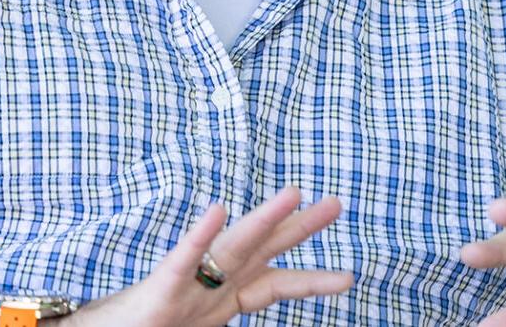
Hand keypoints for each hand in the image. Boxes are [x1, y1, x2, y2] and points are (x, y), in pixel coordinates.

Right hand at [64, 186, 350, 326]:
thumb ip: (211, 322)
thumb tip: (233, 319)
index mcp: (216, 303)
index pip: (271, 287)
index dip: (309, 281)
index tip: (348, 278)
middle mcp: (206, 289)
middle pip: (262, 255)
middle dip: (300, 229)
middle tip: (337, 202)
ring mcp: (184, 288)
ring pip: (230, 248)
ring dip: (263, 219)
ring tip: (295, 191)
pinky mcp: (157, 294)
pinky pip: (181, 263)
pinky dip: (200, 237)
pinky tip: (218, 210)